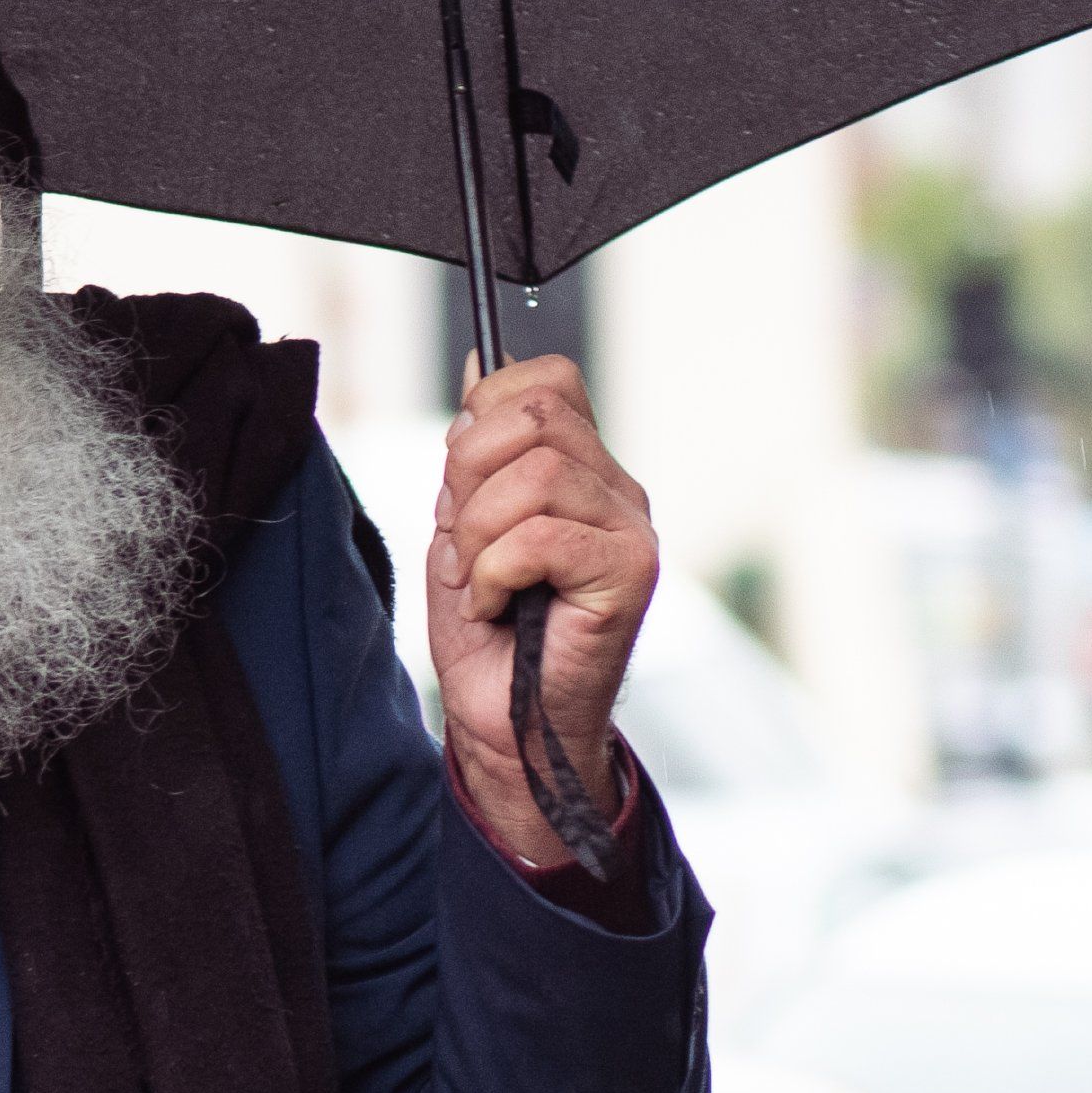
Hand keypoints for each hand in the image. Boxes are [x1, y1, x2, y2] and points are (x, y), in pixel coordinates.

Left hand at [426, 357, 656, 867]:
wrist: (503, 728)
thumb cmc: (487, 638)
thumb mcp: (461, 525)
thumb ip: (473, 453)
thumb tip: (479, 365)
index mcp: (583, 470)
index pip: (544, 379)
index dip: (480, 417)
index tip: (461, 487)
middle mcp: (617, 491)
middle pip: (533, 414)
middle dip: (468, 474)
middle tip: (465, 543)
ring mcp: (630, 530)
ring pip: (534, 472)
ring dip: (479, 534)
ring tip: (481, 583)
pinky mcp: (631, 573)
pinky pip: (541, 534)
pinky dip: (495, 572)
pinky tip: (498, 606)